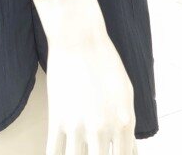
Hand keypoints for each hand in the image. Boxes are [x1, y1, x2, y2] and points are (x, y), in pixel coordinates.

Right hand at [45, 34, 136, 153]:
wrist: (78, 37)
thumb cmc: (104, 60)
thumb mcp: (125, 91)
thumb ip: (126, 123)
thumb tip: (127, 148)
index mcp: (124, 122)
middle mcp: (103, 128)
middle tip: (91, 153)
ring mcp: (78, 125)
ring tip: (76, 153)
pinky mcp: (57, 118)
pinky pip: (54, 153)